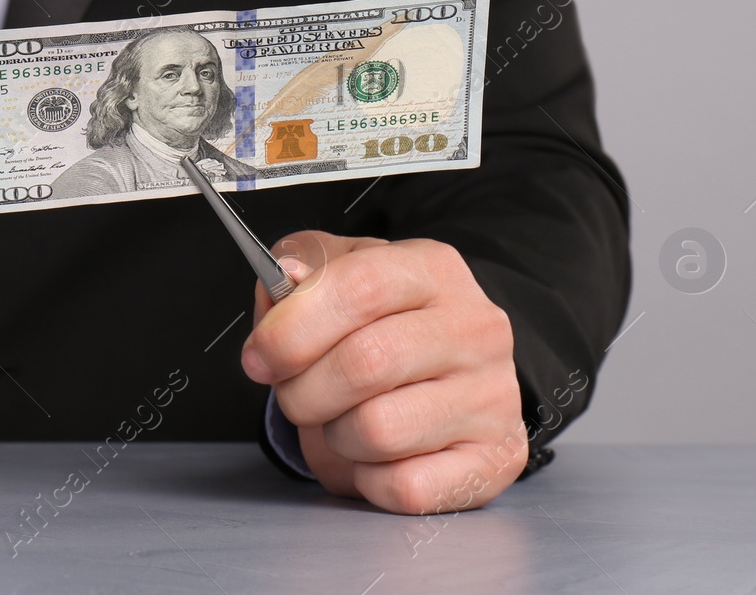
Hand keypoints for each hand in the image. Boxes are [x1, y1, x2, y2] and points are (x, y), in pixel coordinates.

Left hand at [240, 232, 526, 514]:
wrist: (455, 374)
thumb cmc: (385, 323)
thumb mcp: (340, 274)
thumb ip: (298, 268)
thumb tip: (283, 279)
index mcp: (433, 270)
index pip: (359, 287)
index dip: (293, 327)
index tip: (259, 356)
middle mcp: (474, 328)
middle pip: (365, 363)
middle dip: (304, 391)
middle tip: (295, 395)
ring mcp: (492, 396)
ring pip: (380, 430)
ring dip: (337, 436)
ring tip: (343, 420)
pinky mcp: (496, 459)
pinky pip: (405, 486)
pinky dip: (369, 479)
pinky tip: (375, 456)